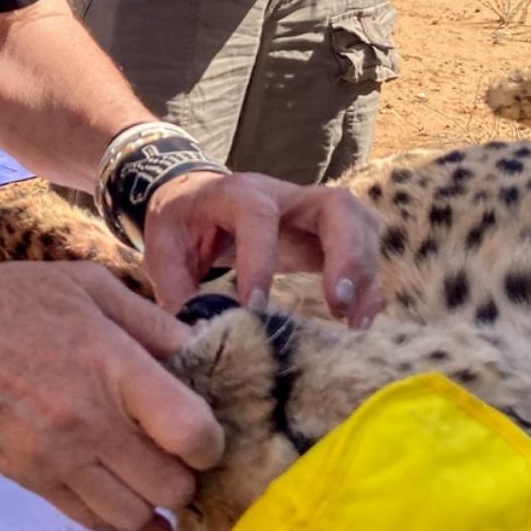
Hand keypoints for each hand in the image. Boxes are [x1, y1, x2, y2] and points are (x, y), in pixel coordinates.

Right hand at [0, 258, 224, 530]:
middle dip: (188, 474)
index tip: (205, 430)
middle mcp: (87, 418)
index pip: (191, 432)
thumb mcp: (91, 287)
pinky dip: (120, 518)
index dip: (212, 441)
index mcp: (110, 364)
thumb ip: (153, 323)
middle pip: (171, 485)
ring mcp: (56, 455)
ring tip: (152, 474)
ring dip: (155, 501)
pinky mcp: (31, 478)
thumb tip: (202, 354)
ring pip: (136, 515)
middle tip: (180, 453)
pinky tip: (129, 498)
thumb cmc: (15, 301)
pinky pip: (92, 520)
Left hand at [140, 171, 382, 327]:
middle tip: (338, 304)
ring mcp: (311, 210)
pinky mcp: (327, 232)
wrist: (195, 197)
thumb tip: (196, 336)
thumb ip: (174, 287)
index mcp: (237, 194)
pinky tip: (359, 321)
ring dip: (364, 271)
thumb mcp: (163, 247)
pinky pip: (363, 248)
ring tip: (354, 320)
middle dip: (345, 253)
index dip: (260, 261)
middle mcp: (284, 195)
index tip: (255, 308)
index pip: (258, 217)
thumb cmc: (181, 223)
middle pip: (334, 205)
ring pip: (359, 222)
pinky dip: (368, 285)